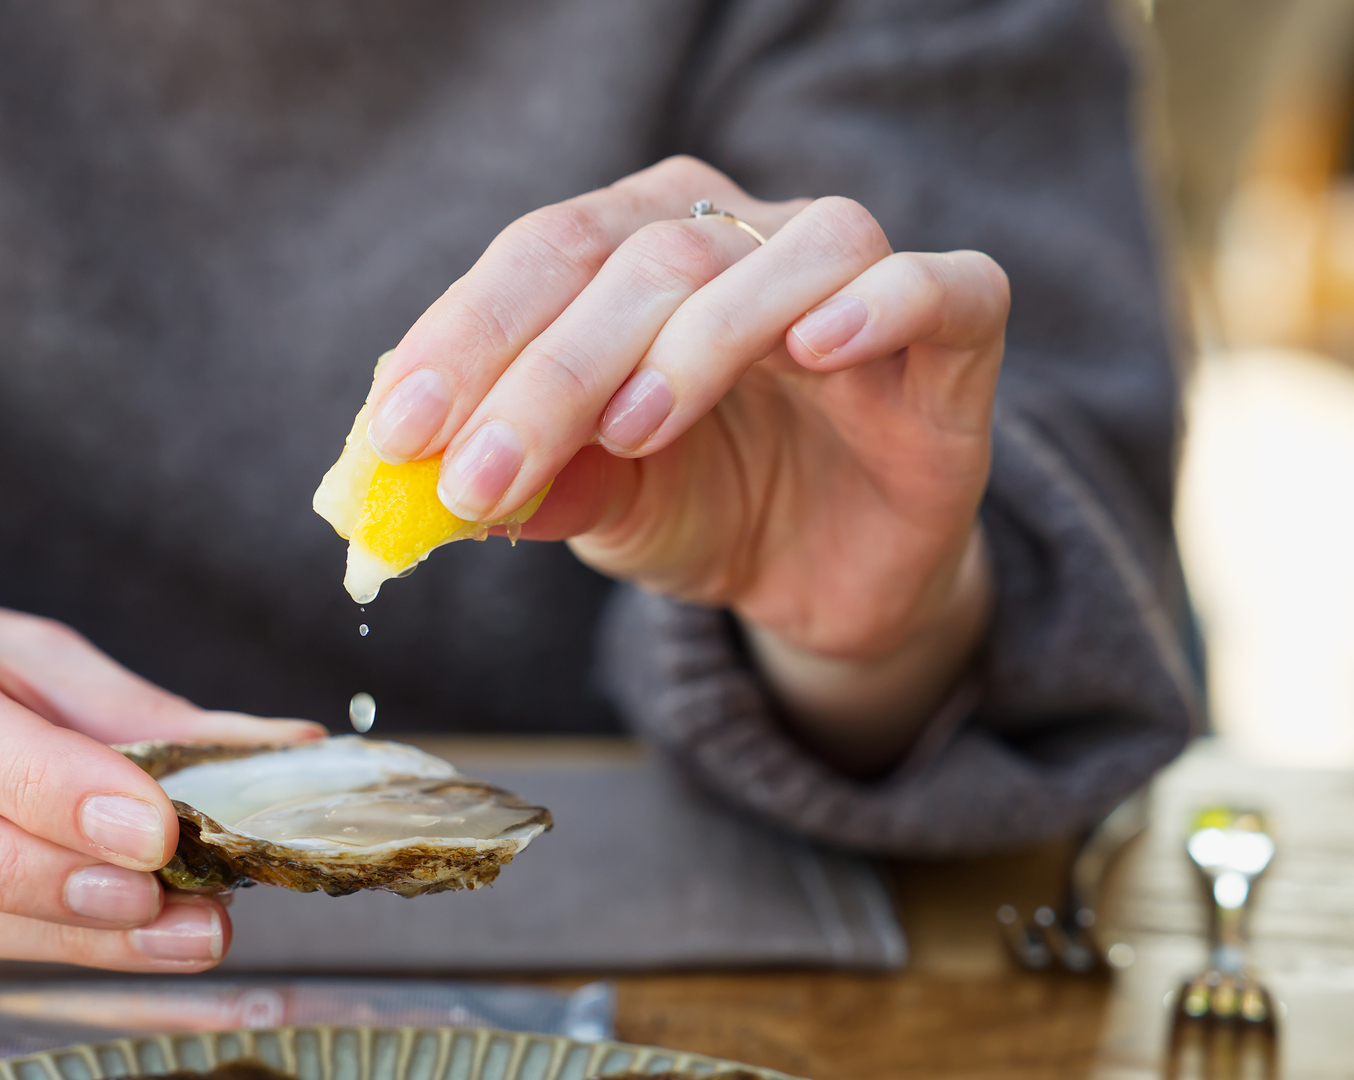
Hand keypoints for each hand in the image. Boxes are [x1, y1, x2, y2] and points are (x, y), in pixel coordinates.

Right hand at [0, 555, 320, 977]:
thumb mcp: (19, 654)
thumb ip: (133, 709)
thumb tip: (284, 749)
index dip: (42, 784)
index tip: (155, 823)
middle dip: (34, 876)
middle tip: (163, 894)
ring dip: (63, 937)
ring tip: (188, 931)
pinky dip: (46, 951)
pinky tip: (134, 942)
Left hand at [363, 156, 1003, 769]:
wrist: (835, 575)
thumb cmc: (710, 507)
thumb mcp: (604, 506)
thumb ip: (532, 482)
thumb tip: (424, 486)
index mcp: (640, 244)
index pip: (541, 257)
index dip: (465, 340)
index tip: (397, 435)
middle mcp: (744, 230)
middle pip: (645, 259)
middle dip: (548, 373)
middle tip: (481, 478)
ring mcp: (851, 274)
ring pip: (781, 257)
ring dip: (694, 342)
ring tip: (629, 434)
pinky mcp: (956, 330)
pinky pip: (935, 285)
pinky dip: (878, 307)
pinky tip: (816, 354)